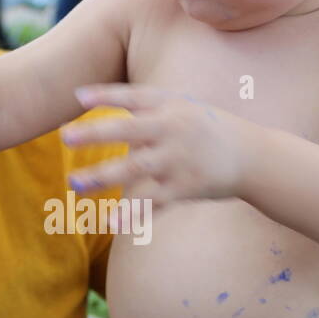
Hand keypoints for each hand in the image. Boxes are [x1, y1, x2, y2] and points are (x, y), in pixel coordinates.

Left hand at [59, 84, 250, 207]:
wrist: (253, 156)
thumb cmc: (207, 128)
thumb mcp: (183, 105)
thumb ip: (145, 104)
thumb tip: (102, 99)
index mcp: (172, 107)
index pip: (134, 97)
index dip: (106, 95)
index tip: (78, 96)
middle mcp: (174, 131)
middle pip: (129, 131)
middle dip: (95, 134)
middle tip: (65, 137)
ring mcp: (179, 161)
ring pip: (135, 170)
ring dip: (102, 176)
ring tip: (74, 183)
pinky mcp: (185, 188)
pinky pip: (153, 202)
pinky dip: (133, 214)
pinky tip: (111, 222)